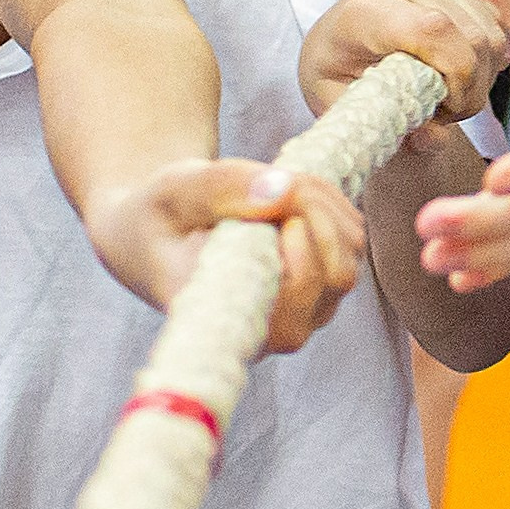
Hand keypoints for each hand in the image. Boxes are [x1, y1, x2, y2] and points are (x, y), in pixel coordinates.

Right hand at [82, 160, 365, 353]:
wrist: (160, 231)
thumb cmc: (158, 216)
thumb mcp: (173, 191)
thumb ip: (221, 189)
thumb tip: (285, 193)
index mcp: (226, 320)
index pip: (291, 313)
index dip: (301, 260)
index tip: (280, 214)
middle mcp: (270, 330)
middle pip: (334, 275)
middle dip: (314, 213)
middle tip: (278, 178)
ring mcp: (303, 311)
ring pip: (349, 254)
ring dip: (322, 203)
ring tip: (275, 181)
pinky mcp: (323, 285)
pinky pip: (351, 239)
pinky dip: (329, 203)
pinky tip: (290, 191)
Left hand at [299, 0, 509, 124]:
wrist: (335, 43)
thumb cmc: (336, 74)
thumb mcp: (343, 107)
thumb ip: (385, 123)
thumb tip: (433, 137)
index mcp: (365, 11)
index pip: (432, 29)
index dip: (455, 74)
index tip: (445, 108)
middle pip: (471, 36)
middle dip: (470, 87)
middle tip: (444, 111)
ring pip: (490, 33)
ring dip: (481, 76)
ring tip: (448, 92)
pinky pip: (498, 26)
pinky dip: (488, 60)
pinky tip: (460, 72)